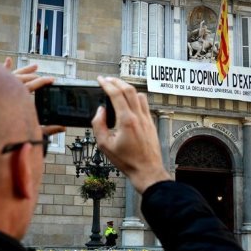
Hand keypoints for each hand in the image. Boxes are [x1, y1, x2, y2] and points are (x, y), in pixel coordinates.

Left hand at [4, 58, 64, 135]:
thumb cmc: (7, 134)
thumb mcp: (31, 132)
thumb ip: (48, 129)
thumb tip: (63, 127)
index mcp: (15, 97)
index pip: (33, 85)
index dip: (43, 82)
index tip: (52, 80)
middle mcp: (6, 88)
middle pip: (24, 79)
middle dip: (36, 77)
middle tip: (46, 78)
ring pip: (14, 74)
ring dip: (25, 70)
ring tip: (35, 66)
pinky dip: (4, 67)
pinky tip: (8, 60)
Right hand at [92, 76, 170, 193]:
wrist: (147, 170)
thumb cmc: (127, 160)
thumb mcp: (104, 145)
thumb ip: (99, 125)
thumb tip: (100, 111)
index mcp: (126, 121)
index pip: (116, 95)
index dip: (107, 84)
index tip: (100, 80)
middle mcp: (138, 116)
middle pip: (129, 89)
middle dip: (117, 81)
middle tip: (108, 80)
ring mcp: (147, 119)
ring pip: (139, 94)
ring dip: (128, 88)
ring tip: (118, 88)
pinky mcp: (151, 123)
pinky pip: (144, 103)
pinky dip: (136, 97)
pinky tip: (130, 101)